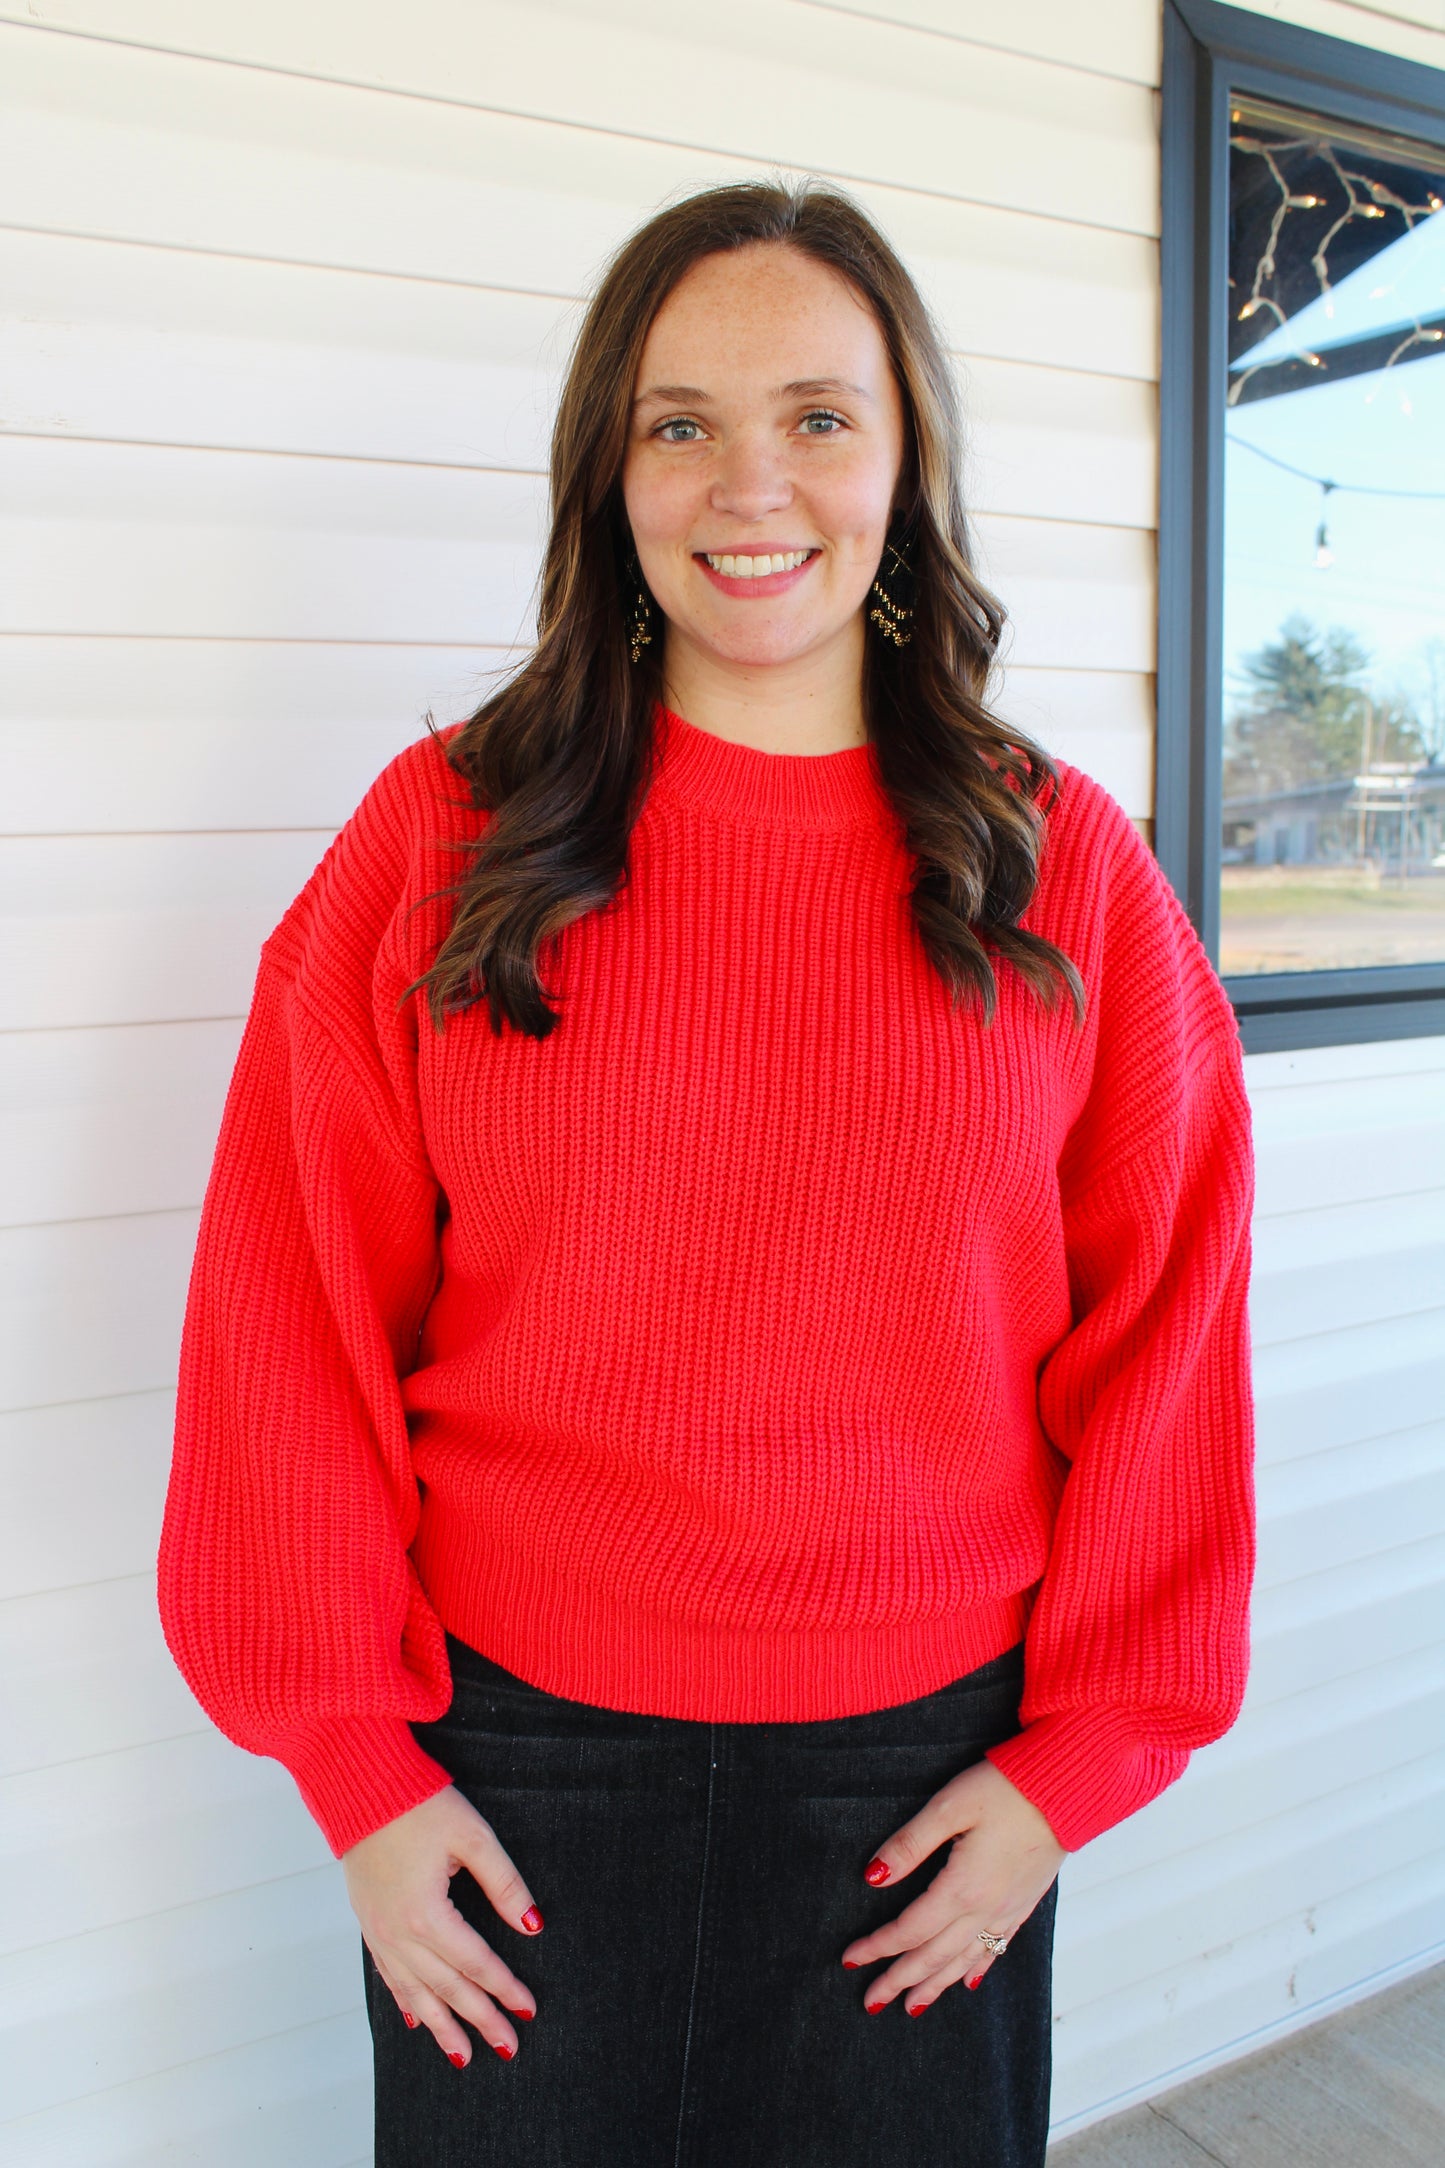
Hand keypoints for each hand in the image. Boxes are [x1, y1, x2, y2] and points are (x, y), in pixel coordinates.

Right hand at [342, 1784, 543, 2065]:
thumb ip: (504, 1883)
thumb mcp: (473, 1837)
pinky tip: (415, 2019)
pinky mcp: (368, 1922)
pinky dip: (405, 2001)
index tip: (529, 2009)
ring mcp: (378, 1931)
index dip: (504, 1988)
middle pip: (447, 1988)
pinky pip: (388, 1975)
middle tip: (507, 2047)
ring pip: (414, 1993)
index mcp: (427, 1914)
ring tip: (463, 2057)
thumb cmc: (419, 1805)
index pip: (476, 1963)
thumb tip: (532, 1925)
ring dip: (441, 2026)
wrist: (360, 1787)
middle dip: (479, 2020)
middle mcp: (398, 1933)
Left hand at [840, 1758, 1063, 2012]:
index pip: (909, 1930)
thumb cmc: (1005, 1789)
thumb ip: (910, 1844)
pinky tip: (967, 1981)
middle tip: (870, 2002)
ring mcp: (1009, 1909)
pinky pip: (996, 1948)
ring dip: (934, 1985)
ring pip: (964, 1961)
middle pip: (934, 1957)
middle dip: (899, 1981)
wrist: (1067, 1789)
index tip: (850, 1960)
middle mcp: (986, 1908)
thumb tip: (872, 1877)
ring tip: (911, 2006)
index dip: (877, 1947)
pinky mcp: (1025, 1902)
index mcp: (962, 1887)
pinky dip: (976, 1969)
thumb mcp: (949, 1806)